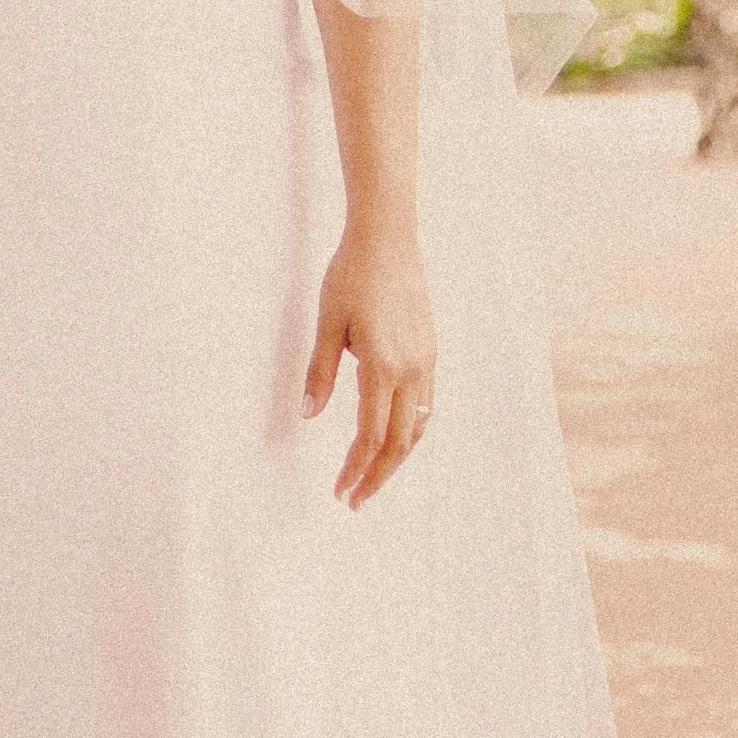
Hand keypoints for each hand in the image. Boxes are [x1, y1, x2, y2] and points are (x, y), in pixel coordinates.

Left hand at [303, 220, 434, 506]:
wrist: (388, 238)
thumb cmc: (351, 275)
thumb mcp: (327, 323)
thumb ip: (320, 372)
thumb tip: (308, 415)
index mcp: (382, 366)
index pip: (371, 435)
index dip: (356, 468)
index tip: (341, 491)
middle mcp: (411, 370)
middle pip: (400, 442)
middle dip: (378, 474)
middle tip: (356, 500)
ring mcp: (425, 361)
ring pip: (418, 426)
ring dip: (397, 457)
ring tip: (373, 476)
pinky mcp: (429, 350)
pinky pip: (425, 404)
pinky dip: (411, 431)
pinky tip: (396, 437)